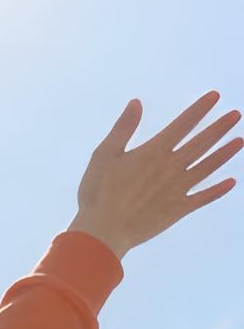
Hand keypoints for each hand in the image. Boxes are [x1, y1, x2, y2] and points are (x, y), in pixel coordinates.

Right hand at [69, 91, 240, 257]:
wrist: (104, 231)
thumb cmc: (98, 193)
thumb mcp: (104, 155)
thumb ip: (123, 128)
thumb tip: (136, 103)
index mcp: (154, 151)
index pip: (183, 124)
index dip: (200, 109)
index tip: (214, 97)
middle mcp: (171, 167)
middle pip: (201, 143)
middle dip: (220, 127)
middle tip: (235, 116)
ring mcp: (178, 189)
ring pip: (207, 167)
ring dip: (225, 153)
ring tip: (239, 141)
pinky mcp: (178, 209)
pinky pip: (203, 197)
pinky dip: (218, 190)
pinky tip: (231, 182)